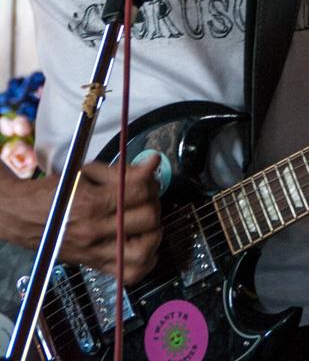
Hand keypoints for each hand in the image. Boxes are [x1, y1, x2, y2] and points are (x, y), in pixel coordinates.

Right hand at [0, 154, 161, 283]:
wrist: (23, 216)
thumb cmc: (55, 191)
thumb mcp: (85, 173)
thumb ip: (120, 171)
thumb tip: (152, 164)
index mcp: (91, 203)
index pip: (137, 192)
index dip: (150, 176)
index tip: (151, 166)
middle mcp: (94, 231)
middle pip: (147, 219)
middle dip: (154, 201)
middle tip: (147, 194)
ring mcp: (95, 252)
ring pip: (143, 252)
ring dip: (153, 232)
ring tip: (148, 219)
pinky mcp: (94, 265)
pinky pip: (129, 274)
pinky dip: (146, 261)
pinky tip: (145, 243)